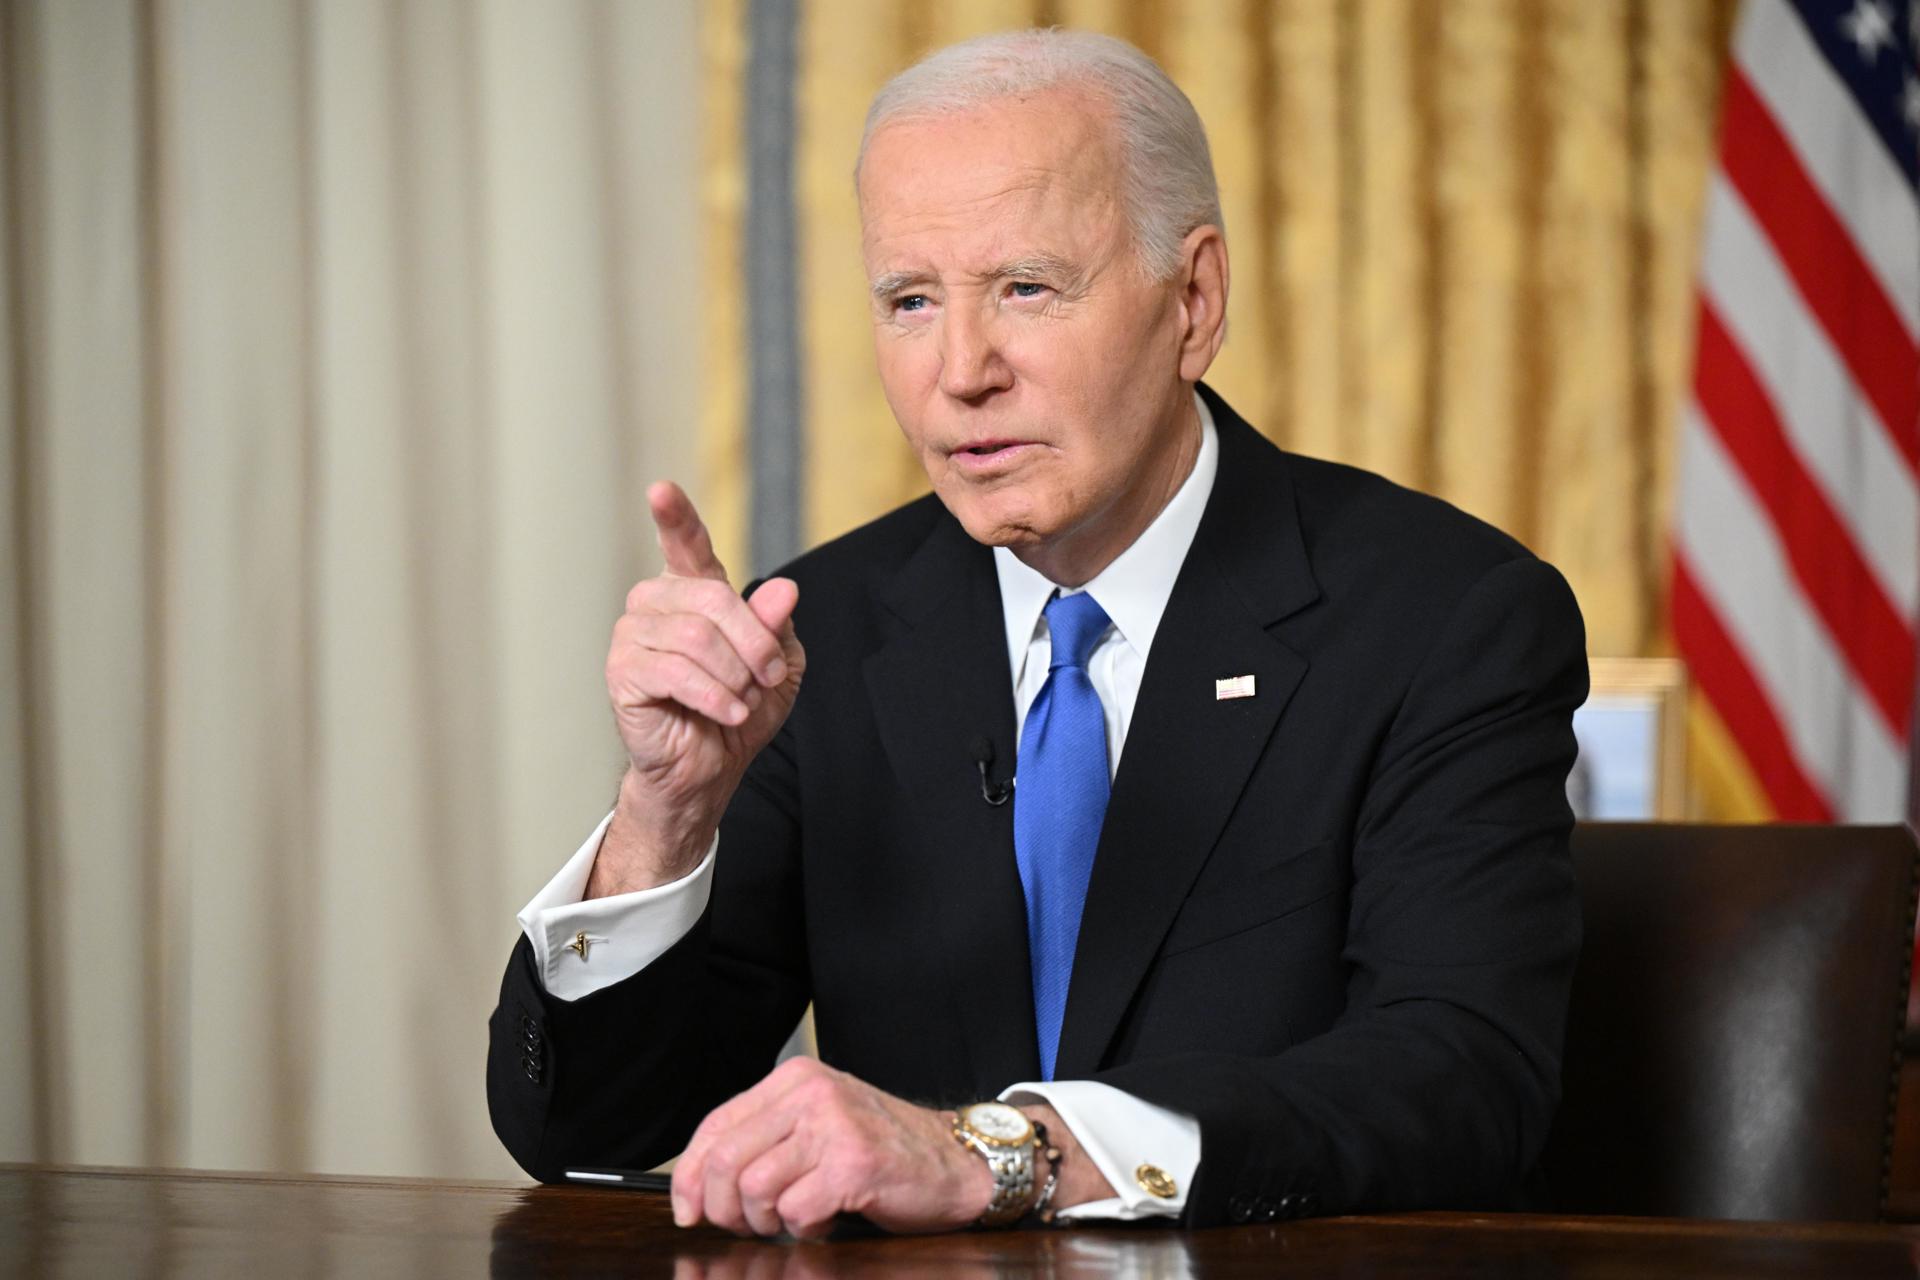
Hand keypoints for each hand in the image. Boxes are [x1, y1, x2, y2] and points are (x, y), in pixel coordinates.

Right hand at [591, 482, 804, 894]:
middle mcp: (656, 604)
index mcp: (692, 592)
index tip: (660, 491)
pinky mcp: (622, 673)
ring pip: (697, 637)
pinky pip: (675, 671)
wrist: (709, 768)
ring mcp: (632, 636)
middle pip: (713, 599)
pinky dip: (714, 696)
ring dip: (735, 676)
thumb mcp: (777, 666)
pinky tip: (727, 713)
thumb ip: (777, 626)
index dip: (675, 518)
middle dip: (754, 643)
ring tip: (741, 702)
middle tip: (768, 678)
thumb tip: (781, 590)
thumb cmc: (739, 709)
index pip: (684, 546)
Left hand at [671, 1059, 992, 1238]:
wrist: (955, 1160)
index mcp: (794, 1079)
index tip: (687, 1210)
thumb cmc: (881, 1150)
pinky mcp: (853, 1163)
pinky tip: (827, 1216)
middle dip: (725, 1209)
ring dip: (768, 1221)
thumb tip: (696, 1189)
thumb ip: (763, 1142)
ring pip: (755, 1189)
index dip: (690, 1176)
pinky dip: (804, 1227)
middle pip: (726, 1161)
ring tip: (797, 1217)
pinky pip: (795, 1211)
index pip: (715, 1126)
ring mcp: (833, 1125)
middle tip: (748, 1225)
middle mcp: (810, 1093)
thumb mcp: (815, 1127)